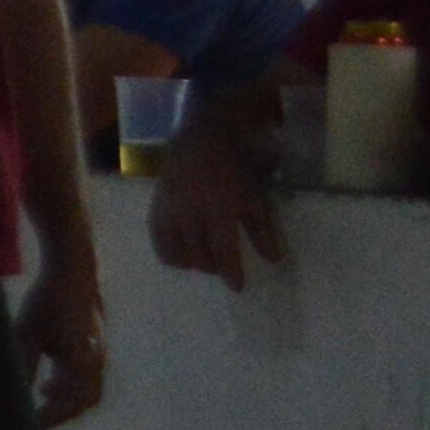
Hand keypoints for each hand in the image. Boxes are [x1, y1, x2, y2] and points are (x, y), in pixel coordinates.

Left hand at [18, 246, 108, 429]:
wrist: (73, 272)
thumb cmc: (46, 301)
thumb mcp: (27, 334)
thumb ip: (23, 367)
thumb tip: (14, 395)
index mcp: (80, 363)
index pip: (64, 405)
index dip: (45, 419)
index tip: (26, 428)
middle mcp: (95, 362)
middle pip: (81, 404)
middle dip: (58, 417)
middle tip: (32, 425)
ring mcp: (99, 354)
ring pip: (88, 393)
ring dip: (66, 405)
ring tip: (40, 410)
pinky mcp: (95, 347)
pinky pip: (88, 380)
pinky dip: (70, 390)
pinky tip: (46, 387)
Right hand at [150, 123, 281, 290]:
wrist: (200, 141)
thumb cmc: (234, 168)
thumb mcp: (254, 196)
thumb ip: (261, 228)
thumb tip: (273, 259)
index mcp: (219, 209)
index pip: (223, 250)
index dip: (230, 271)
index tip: (237, 288)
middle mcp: (191, 214)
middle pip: (200, 254)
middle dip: (212, 266)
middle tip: (222, 266)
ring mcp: (171, 212)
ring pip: (177, 251)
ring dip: (193, 262)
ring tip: (203, 262)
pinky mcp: (157, 209)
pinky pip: (159, 241)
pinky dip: (169, 254)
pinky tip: (180, 258)